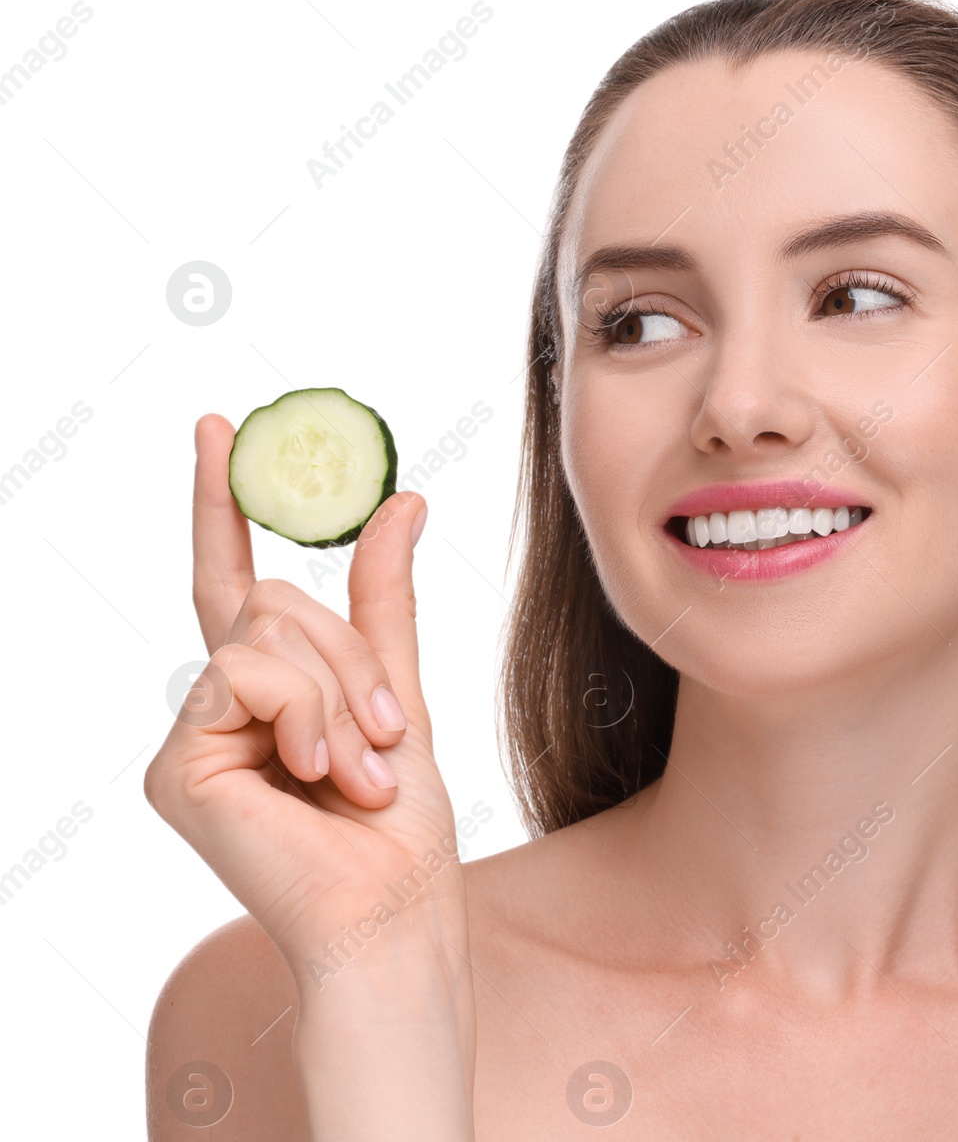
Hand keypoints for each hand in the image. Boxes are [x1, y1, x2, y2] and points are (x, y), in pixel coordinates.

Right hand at [146, 414, 470, 998]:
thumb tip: (402, 499)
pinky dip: (305, 712)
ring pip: (263, 631)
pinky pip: (244, 675)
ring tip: (361, 768)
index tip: (214, 426)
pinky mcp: (179, 765)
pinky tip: (318, 774)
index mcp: (272, 689)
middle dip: (349, 656)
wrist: (393, 908)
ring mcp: (195, 734)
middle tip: (390, 734)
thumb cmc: (399, 825)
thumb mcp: (399, 692)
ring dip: (339, 692)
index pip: (234, 580)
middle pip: (271, 599)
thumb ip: (384, 603)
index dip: (219, 503)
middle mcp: (221, 705)